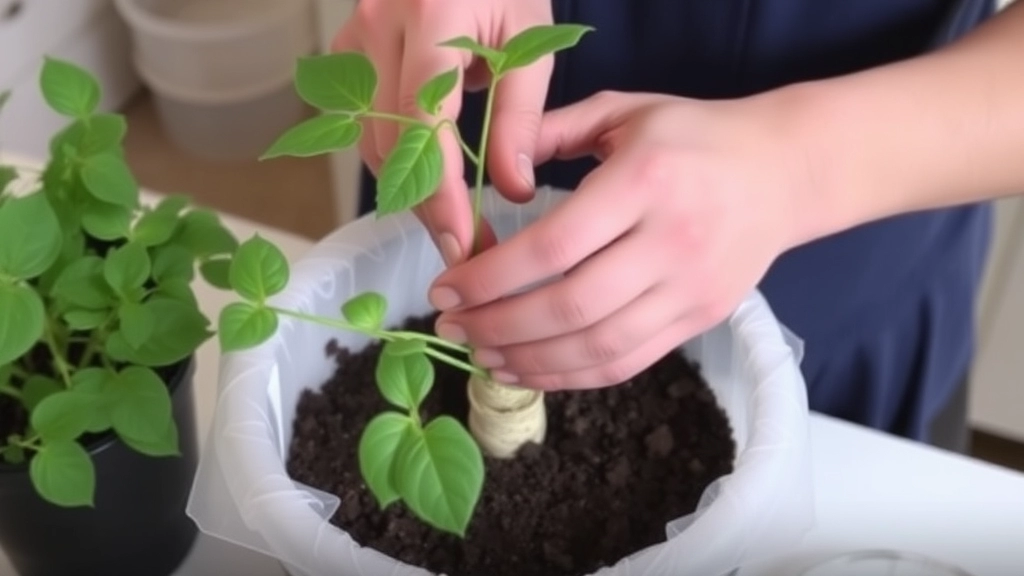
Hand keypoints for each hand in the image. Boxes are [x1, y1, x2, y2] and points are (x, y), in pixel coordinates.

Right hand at [331, 0, 554, 264]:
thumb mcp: (530, 40)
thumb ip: (520, 116)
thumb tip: (512, 188)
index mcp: (431, 15)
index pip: (423, 122)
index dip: (439, 190)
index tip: (462, 239)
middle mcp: (378, 26)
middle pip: (388, 142)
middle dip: (425, 204)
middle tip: (466, 246)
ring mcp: (353, 38)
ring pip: (368, 139)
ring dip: (407, 187)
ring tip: (453, 222)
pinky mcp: (347, 51)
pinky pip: (362, 122)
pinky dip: (394, 158)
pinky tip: (427, 181)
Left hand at [425, 90, 816, 389]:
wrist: (784, 172)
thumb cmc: (694, 136)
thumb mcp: (624, 110)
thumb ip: (552, 131)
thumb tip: (491, 170)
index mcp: (645, 181)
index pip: (554, 246)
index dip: (491, 277)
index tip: (447, 288)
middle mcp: (671, 241)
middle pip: (570, 307)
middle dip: (498, 327)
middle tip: (453, 326)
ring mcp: (690, 290)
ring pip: (597, 347)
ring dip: (528, 361)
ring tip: (482, 355)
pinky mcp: (700, 321)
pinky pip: (626, 363)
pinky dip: (571, 376)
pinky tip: (530, 370)